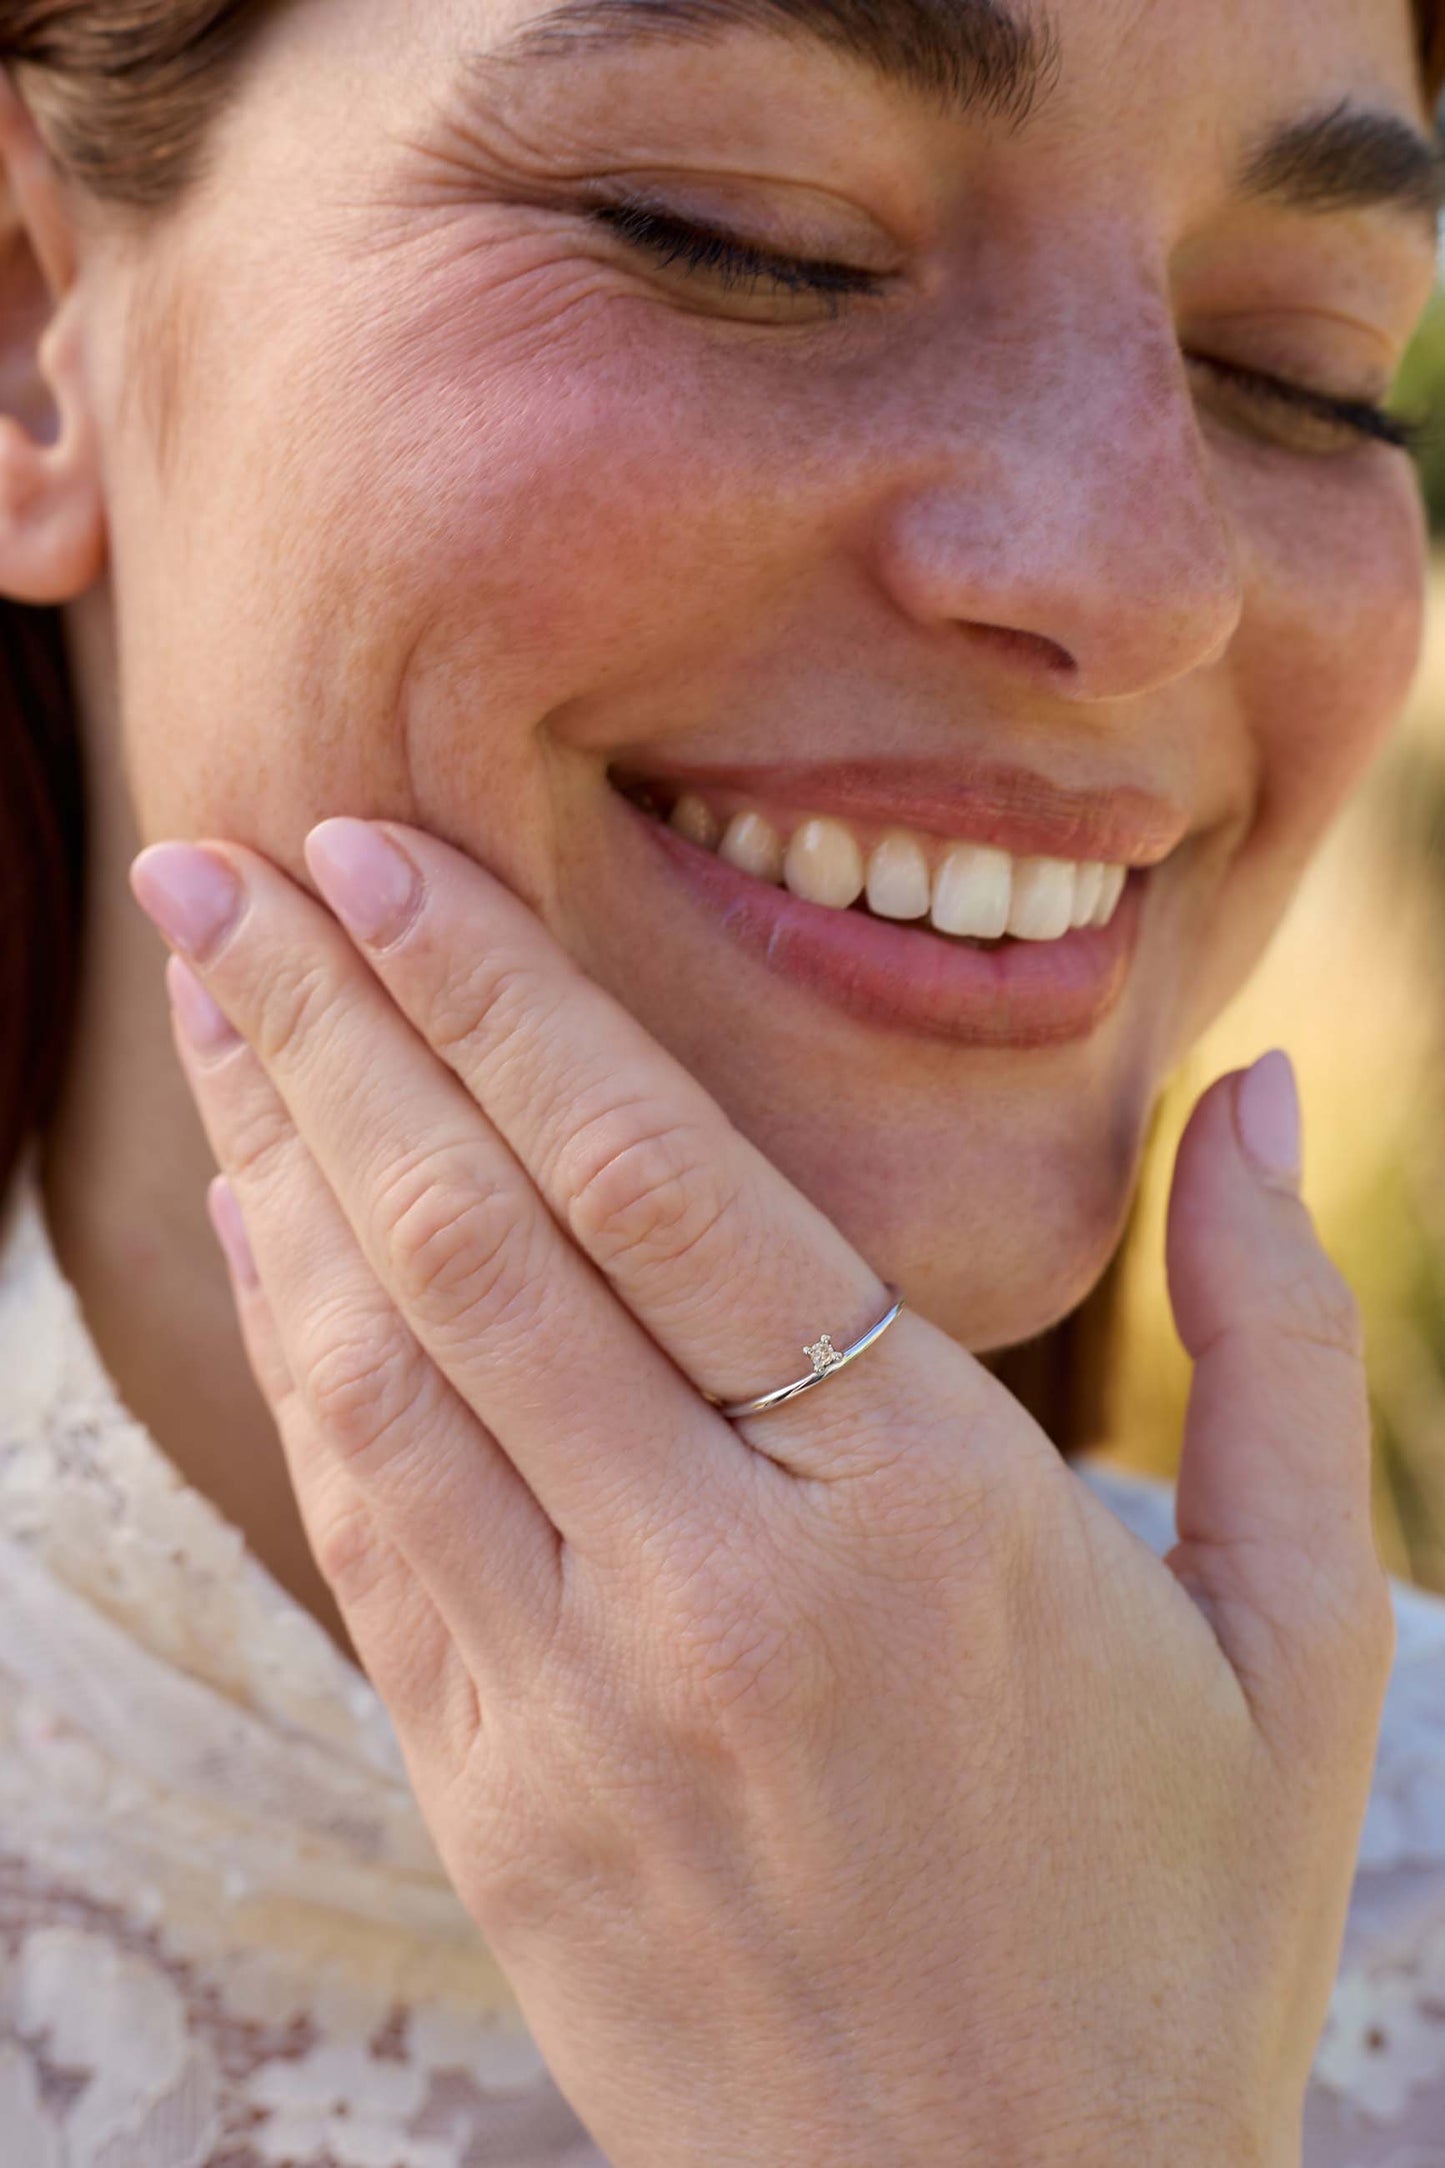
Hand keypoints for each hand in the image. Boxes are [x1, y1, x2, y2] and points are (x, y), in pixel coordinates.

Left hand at [131, 820, 1392, 2167]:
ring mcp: (570, 1706)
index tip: (376, 858)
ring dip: (275, 1160)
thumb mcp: (1301, 1636)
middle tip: (216, 866)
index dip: (498, 1000)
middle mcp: (714, 1588)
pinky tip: (258, 1228)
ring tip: (204, 1002)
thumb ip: (1279, 1335)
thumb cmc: (1176, 1922)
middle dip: (323, 1027)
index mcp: (925, 1515)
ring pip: (373, 1367)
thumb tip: (1253, 1082)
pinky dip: (291, 1349)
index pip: (656, 1185)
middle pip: (471, 1239)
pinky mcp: (487, 1796)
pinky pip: (359, 1522)